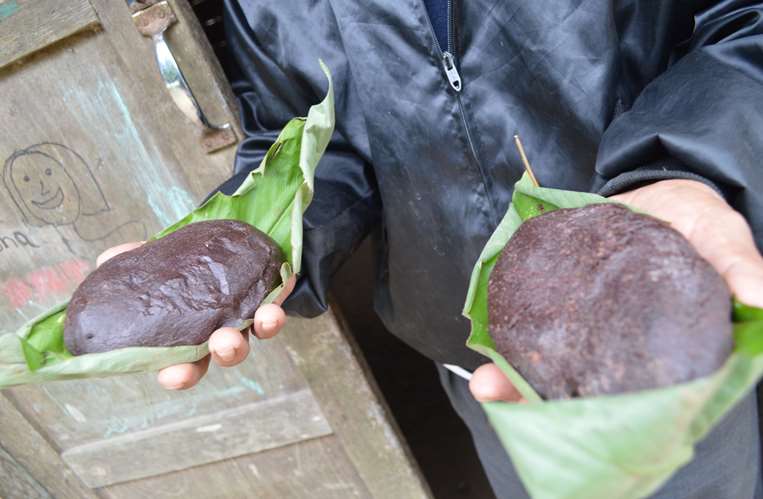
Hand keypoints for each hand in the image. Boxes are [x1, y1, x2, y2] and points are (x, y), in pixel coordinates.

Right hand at [96, 241, 295, 389]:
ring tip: (250, 323)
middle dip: (224, 354)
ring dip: (255, 330)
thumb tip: (108, 259)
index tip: (171, 374)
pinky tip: (272, 304)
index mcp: (194, 333)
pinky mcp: (275, 295)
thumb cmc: (199, 263)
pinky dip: (276, 304)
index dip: (180, 374)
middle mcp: (225, 331)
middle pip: (225, 354)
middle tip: (220, 345)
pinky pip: (279, 304)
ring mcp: (252, 315)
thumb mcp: (165, 258)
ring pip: (256, 335)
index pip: (185, 363)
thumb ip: (139, 258)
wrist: (244, 241)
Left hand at [469, 179, 762, 402]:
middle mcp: (621, 344)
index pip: (642, 392)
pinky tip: (490, 340)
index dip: (615, 412)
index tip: (584, 423)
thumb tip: (759, 297)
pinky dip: (514, 326)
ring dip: (518, 374)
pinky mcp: (567, 296)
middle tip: (506, 401)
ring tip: (486, 384)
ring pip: (554, 360)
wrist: (663, 189)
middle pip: (585, 385)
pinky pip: (539, 317)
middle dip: (546, 398)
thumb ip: (737, 265)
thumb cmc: (701, 223)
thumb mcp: (723, 240)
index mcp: (662, 348)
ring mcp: (589, 323)